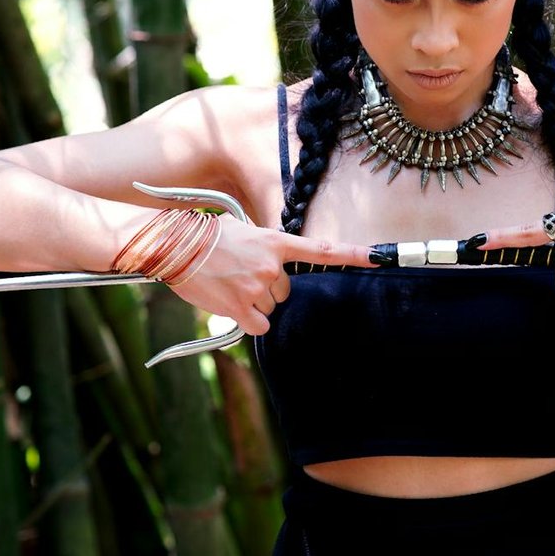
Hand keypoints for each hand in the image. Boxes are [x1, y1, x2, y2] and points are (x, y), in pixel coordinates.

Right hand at [166, 217, 373, 334]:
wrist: (175, 246)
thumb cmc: (205, 236)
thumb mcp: (243, 231)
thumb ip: (265, 248)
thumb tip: (273, 269)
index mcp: (275, 242)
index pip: (323, 250)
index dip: (354, 255)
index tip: (380, 257)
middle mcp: (271, 265)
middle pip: (284, 290)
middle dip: (266, 287)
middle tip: (240, 273)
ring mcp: (257, 287)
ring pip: (270, 307)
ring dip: (252, 301)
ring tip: (228, 283)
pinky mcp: (240, 307)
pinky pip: (259, 324)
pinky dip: (247, 320)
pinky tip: (229, 303)